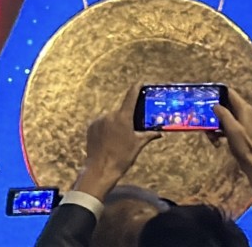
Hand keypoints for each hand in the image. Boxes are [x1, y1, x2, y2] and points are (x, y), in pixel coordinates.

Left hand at [75, 84, 161, 200]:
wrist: (100, 170)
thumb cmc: (122, 157)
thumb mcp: (138, 145)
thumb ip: (148, 135)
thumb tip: (160, 133)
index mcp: (123, 117)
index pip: (131, 97)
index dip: (136, 88)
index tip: (140, 82)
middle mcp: (110, 115)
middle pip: (121, 111)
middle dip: (126, 118)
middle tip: (130, 129)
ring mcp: (99, 121)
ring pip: (110, 118)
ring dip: (115, 124)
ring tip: (117, 139)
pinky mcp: (91, 127)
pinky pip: (101, 123)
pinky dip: (105, 128)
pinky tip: (108, 140)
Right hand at [210, 87, 251, 195]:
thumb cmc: (244, 145)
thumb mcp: (232, 129)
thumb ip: (224, 114)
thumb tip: (215, 105)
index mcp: (244, 108)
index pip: (229, 93)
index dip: (217, 92)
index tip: (205, 96)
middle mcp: (244, 112)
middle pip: (224, 105)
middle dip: (213, 112)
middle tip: (204, 120)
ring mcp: (242, 121)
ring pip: (223, 117)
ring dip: (215, 125)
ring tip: (210, 136)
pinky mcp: (239, 130)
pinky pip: (226, 126)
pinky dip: (219, 132)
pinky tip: (216, 142)